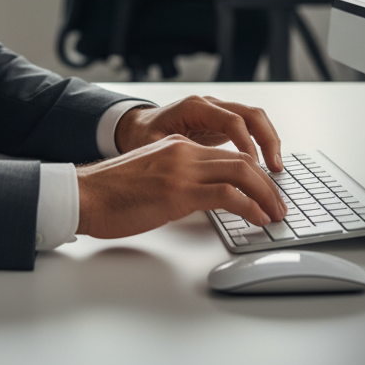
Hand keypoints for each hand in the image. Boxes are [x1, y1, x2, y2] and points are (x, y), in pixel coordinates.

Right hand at [76, 135, 285, 238]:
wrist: (85, 194)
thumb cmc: (111, 193)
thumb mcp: (151, 176)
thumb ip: (177, 178)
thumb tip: (202, 198)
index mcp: (177, 145)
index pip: (227, 155)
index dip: (253, 174)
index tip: (265, 193)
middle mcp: (183, 151)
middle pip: (241, 160)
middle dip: (267, 184)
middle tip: (279, 205)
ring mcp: (182, 169)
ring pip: (241, 172)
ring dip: (265, 195)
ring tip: (275, 214)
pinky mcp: (179, 191)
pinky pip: (226, 195)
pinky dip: (248, 206)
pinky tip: (256, 218)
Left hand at [114, 95, 283, 171]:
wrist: (137, 126)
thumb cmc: (142, 137)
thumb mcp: (152, 145)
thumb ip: (173, 154)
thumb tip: (193, 172)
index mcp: (193, 107)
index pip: (231, 120)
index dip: (246, 144)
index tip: (254, 167)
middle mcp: (210, 105)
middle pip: (250, 114)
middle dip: (267, 140)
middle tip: (275, 169)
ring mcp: (218, 111)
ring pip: (255, 118)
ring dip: (270, 140)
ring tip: (276, 169)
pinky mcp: (222, 122)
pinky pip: (251, 127)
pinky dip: (262, 142)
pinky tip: (266, 165)